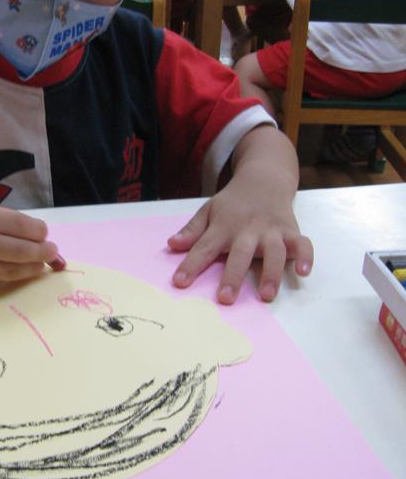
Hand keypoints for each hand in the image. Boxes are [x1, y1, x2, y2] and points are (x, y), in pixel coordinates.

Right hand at [0, 200, 61, 296]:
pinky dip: (4, 279)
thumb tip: (31, 236)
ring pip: (11, 272)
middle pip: (23, 252)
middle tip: (52, 253)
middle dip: (43, 253)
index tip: (45, 235)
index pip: (24, 227)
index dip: (40, 233)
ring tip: (39, 266)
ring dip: (30, 269)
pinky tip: (12, 274)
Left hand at [166, 127, 312, 303]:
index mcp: (224, 226)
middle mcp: (248, 229)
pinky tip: (304, 272)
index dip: (191, 264)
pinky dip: (306, 257)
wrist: (264, 179)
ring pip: (274, 251)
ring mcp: (272, 230)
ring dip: (271, 273)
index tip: (180, 282)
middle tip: (225, 299)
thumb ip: (192, 230)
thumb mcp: (209, 210)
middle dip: (233, 275)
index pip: (204, 246)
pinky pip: (303, 244)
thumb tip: (172, 244)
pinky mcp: (291, 231)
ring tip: (266, 295)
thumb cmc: (234, 203)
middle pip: (240, 253)